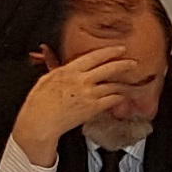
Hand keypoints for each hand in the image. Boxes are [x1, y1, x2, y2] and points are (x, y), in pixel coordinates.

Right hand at [11, 49, 158, 162]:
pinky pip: (112, 100)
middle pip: (109, 68)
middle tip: (133, 63)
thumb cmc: (38, 103)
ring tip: (130, 83)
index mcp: (68, 70)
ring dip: (123, 84)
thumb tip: (54, 58)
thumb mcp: (45, 79)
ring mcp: (88, 94)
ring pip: (113, 85)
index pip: (94, 56)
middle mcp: (81, 80)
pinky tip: (121, 97)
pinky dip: (118, 98)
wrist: (40, 122)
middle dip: (124, 64)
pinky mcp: (93, 108)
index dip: (109, 51)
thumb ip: (55, 68)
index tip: (119, 49)